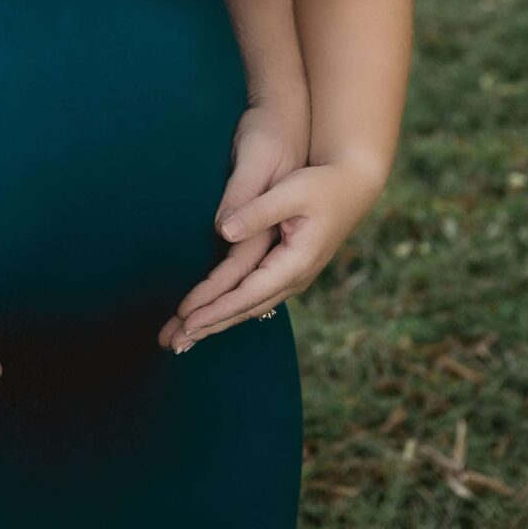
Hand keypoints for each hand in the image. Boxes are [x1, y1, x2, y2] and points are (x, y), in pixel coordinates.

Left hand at [159, 155, 387, 351]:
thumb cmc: (322, 185)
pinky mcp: (288, 269)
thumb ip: (257, 212)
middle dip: (208, 327)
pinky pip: (254, 297)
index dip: (214, 309)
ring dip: (216, 322)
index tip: (186, 321)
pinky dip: (230, 309)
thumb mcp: (290, 193)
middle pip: (244, 309)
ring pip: (249, 307)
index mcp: (296, 263)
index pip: (246, 294)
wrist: (354, 185)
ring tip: (184, 337)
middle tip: (173, 342)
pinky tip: (214, 318)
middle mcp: (295, 277)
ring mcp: (293, 277)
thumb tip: (223, 231)